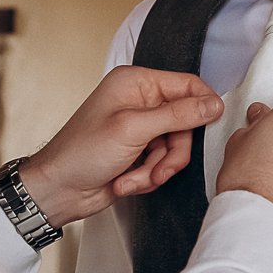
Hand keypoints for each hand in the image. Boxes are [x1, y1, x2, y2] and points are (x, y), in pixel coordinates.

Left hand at [15, 67, 224, 227]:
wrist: (59, 190)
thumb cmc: (81, 153)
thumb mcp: (134, 130)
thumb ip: (177, 115)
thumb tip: (213, 104)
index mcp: (136, 83)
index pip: (187, 85)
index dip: (203, 105)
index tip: (212, 125)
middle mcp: (140, 102)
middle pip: (185, 122)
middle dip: (173, 152)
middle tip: (161, 168)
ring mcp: (140, 128)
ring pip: (175, 147)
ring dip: (158, 168)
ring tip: (136, 178)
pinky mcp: (139, 152)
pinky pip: (162, 163)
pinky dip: (148, 176)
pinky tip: (126, 182)